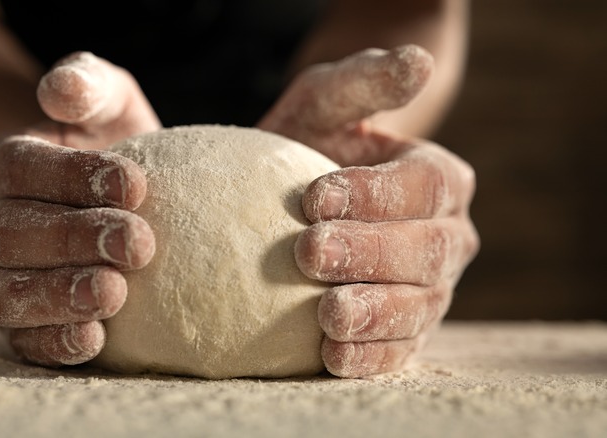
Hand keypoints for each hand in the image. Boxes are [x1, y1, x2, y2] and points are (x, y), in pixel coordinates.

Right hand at [0, 53, 159, 366]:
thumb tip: (60, 90)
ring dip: (56, 296)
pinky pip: (20, 341)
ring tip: (114, 294)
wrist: (118, 199)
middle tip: (138, 244)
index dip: (70, 177)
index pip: (16, 168)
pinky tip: (96, 339)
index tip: (134, 186)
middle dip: (72, 239)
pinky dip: (53, 343)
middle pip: (6, 234)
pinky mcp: (18, 323)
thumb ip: (88, 83)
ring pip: (1, 294)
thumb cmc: (113, 144)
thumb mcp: (109, 100)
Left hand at [258, 45, 478, 376]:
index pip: (422, 186)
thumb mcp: (326, 103)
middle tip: (310, 252)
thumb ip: (365, 81)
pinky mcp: (405, 332)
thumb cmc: (310, 143)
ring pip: (417, 306)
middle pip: (425, 249)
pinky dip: (371, 357)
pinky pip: (398, 351)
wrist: (293, 203)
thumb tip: (417, 62)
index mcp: (440, 178)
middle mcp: (447, 236)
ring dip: (373, 312)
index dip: (374, 193)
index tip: (312, 197)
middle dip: (369, 253)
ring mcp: (431, 289)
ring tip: (328, 313)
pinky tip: (333, 356)